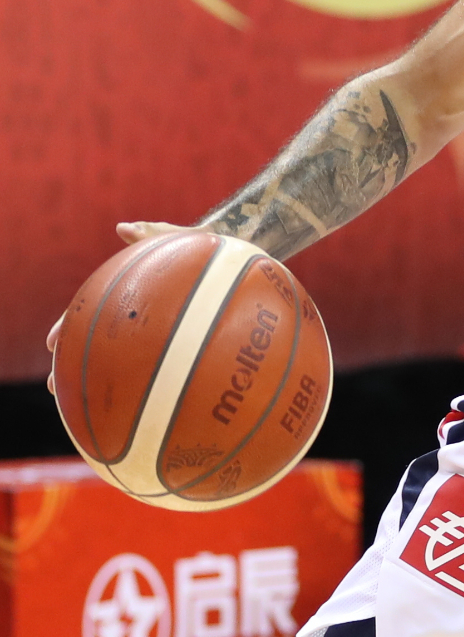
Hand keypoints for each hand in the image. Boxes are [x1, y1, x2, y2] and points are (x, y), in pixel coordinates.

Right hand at [47, 222, 195, 394]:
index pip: (90, 311)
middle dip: (73, 364)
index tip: (52, 344)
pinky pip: (159, 367)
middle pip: (96, 343)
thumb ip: (152, 236)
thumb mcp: (182, 240)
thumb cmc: (208, 249)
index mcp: (129, 294)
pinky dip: (145, 386)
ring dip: (99, 381)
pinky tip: (139, 407)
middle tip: (56, 385)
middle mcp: (137, 317)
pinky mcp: (180, 344)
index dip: (69, 327)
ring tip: (81, 405)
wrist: (238, 264)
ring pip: (120, 360)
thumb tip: (124, 228)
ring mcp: (156, 332)